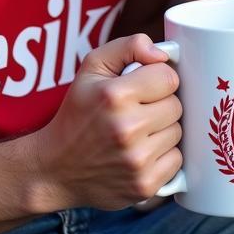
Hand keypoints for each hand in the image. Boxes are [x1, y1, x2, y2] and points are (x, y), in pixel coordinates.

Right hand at [31, 35, 181, 211]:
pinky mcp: (145, 186)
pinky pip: (176, 161)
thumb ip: (129, 47)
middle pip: (176, 106)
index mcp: (115, 95)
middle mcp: (127, 128)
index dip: (157, 79)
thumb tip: (164, 54)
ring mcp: (137, 161)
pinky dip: (163, 156)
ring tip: (137, 132)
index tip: (143, 86)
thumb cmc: (77, 112)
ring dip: (162, 130)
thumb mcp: (92, 67)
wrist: (56, 168)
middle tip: (138, 110)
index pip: (168, 77)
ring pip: (177, 133)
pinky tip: (141, 152)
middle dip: (160, 104)